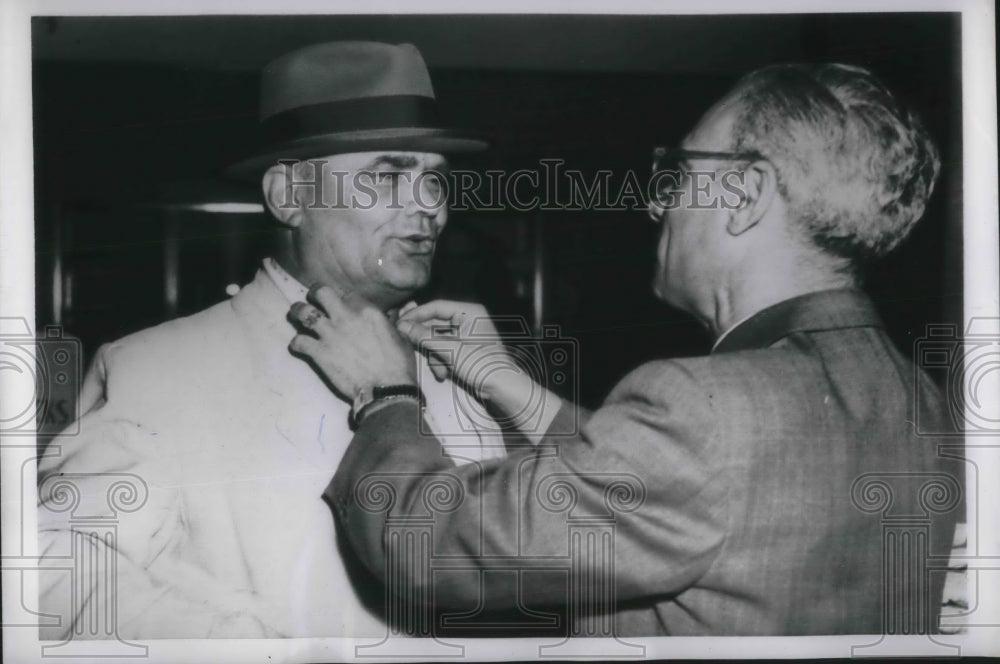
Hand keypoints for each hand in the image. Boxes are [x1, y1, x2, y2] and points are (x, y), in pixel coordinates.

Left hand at [288, 285, 415, 398]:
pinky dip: (296, 343)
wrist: (387, 388)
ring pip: (302, 312)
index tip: (340, 302)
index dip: (341, 296)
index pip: (346, 292)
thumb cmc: (398, 364)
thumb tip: (389, 315)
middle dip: (314, 293)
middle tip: (314, 299)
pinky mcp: (319, 353)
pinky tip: (298, 346)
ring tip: (297, 315)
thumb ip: (389, 322)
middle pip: (320, 292)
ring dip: (297, 312)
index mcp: (366, 310)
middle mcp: (345, 316)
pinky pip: (298, 342)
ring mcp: (330, 334)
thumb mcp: (399, 336)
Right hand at [397, 300, 545, 422]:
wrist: (503, 389)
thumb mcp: (450, 350)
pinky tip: (443, 374)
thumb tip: (401, 325)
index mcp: (469, 312)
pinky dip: (441, 362)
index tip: (398, 323)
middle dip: (425, 341)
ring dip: (434, 356)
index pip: (436, 306)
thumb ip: (424, 336)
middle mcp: (467, 320)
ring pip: (437, 340)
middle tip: (405, 343)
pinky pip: (444, 350)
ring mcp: (465, 336)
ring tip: (439, 370)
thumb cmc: (482, 364)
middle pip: (434, 324)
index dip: (415, 314)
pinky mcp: (463, 350)